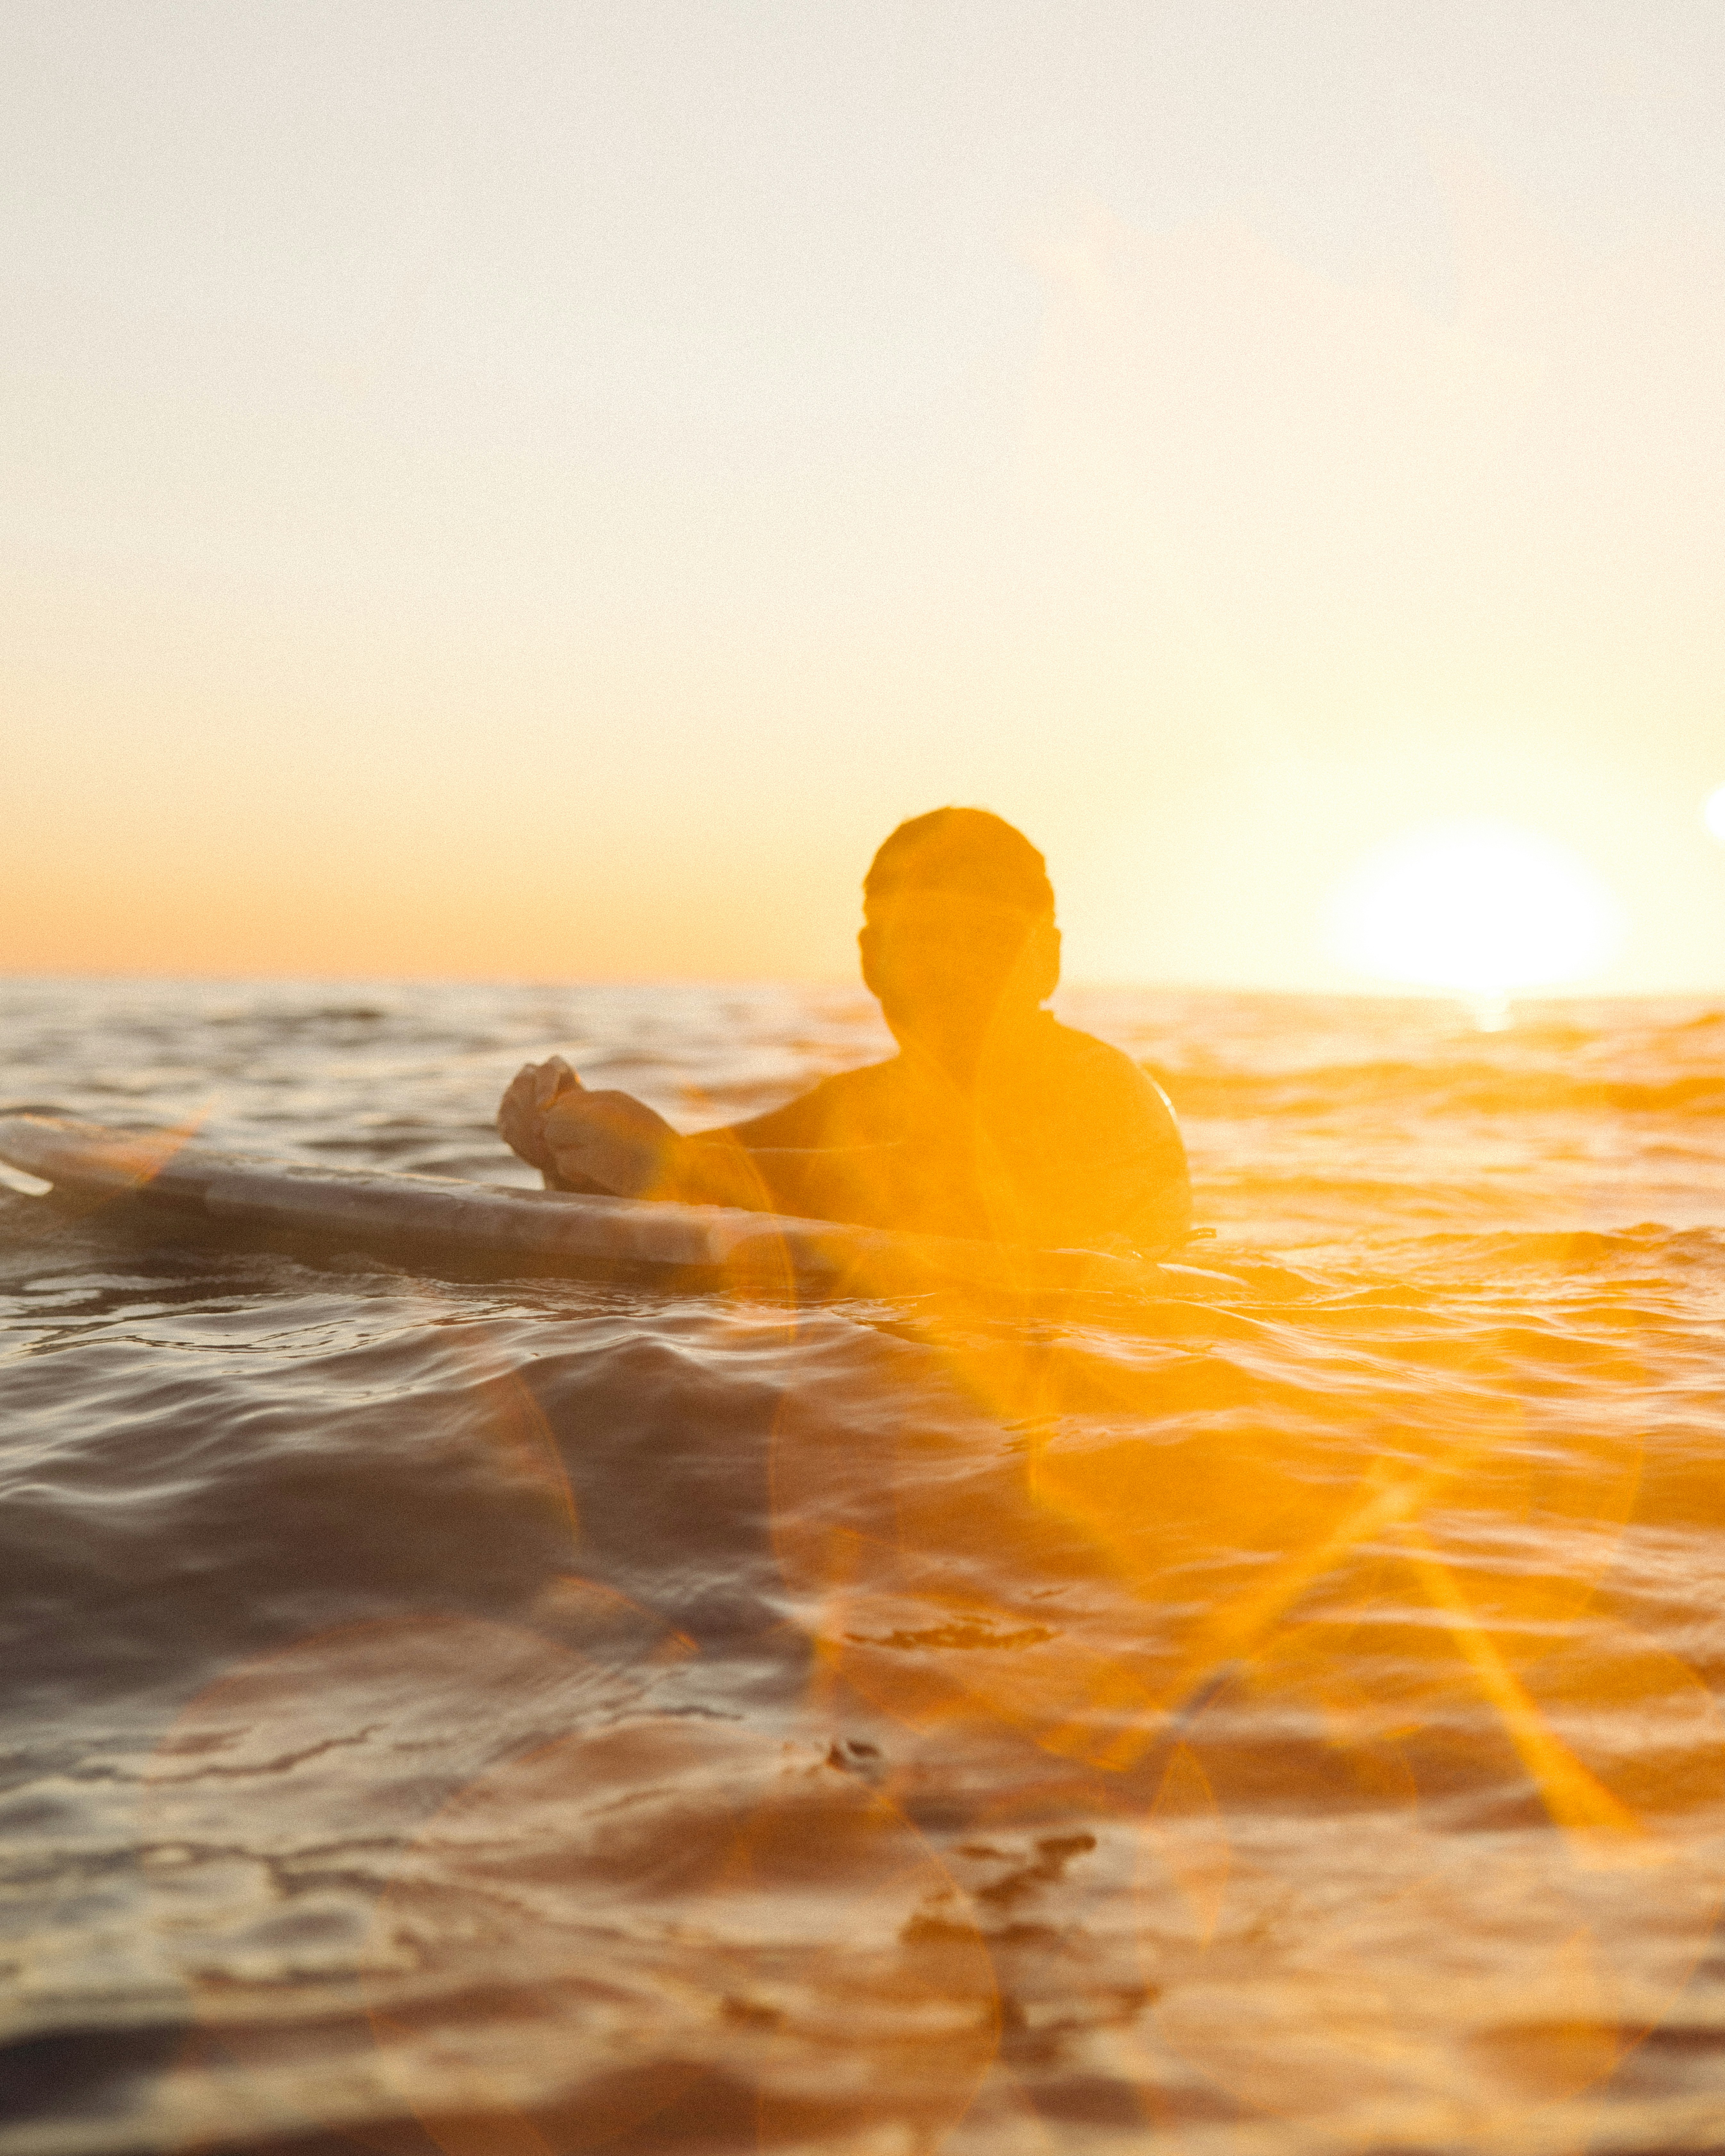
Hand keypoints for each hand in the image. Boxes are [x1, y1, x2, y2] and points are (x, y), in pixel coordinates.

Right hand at [497, 1055, 580, 1170]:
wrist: (568, 1140)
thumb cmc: (583, 1122)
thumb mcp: (584, 1114)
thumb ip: (575, 1109)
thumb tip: (559, 1117)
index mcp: (556, 1068)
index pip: (547, 1069)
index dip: (544, 1086)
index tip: (545, 1107)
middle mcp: (531, 1074)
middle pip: (523, 1081)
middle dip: (530, 1105)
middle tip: (541, 1130)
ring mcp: (514, 1092)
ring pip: (511, 1102)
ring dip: (525, 1124)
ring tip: (542, 1147)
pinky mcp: (505, 1112)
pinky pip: (505, 1123)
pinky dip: (518, 1138)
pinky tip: (534, 1152)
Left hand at [541, 1089, 683, 1198]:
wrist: (683, 1172)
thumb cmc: (659, 1151)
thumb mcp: (633, 1120)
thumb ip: (605, 1115)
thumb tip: (567, 1121)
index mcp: (613, 1098)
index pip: (568, 1100)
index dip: (565, 1121)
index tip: (576, 1138)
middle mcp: (603, 1109)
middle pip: (555, 1115)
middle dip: (558, 1136)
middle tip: (574, 1152)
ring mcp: (598, 1132)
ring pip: (553, 1135)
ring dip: (562, 1153)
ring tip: (582, 1165)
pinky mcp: (596, 1158)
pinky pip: (563, 1160)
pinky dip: (570, 1171)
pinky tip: (586, 1176)